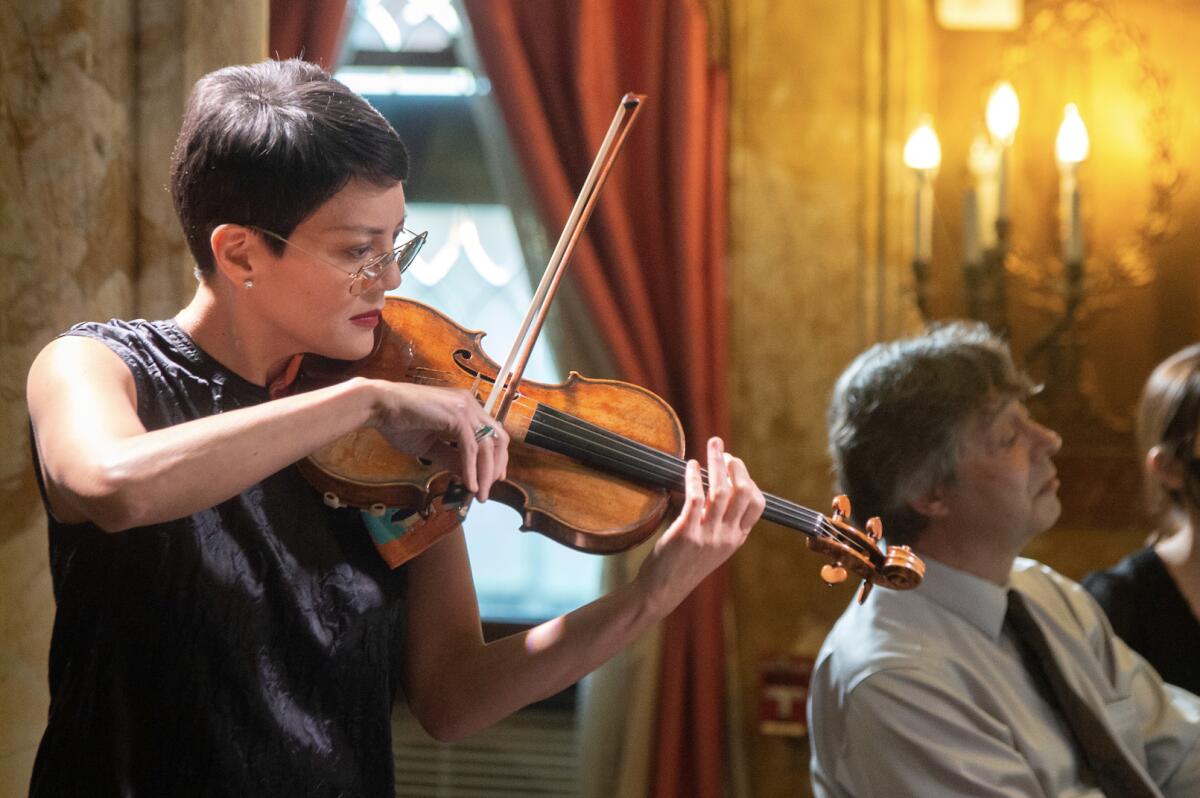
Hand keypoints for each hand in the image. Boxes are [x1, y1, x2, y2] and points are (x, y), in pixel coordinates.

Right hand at [365, 379, 508, 500]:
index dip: (497, 458)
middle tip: (487, 491)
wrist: (379, 406)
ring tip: (479, 494)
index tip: (493, 479)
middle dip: (496, 467)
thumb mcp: (431, 446)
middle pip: (499, 439)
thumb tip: (469, 476)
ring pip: (487, 446)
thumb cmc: (399, 423)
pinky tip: (468, 485)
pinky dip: (471, 469)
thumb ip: (452, 458)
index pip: (493, 434)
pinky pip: (470, 448)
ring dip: (485, 474)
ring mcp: (465, 407)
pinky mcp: (456, 414)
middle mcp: (470, 404)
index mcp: (466, 408)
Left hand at [635, 437, 764, 612]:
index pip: (757, 503)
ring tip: (711, 447)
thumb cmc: (685, 563)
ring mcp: (708, 536)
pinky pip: (695, 498)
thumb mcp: (713, 546)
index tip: (734, 465)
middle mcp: (726, 537)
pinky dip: (693, 477)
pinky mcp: (686, 534)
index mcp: (736, 538)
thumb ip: (722, 522)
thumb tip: (722, 486)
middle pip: (743, 492)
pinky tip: (689, 466)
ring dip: (716, 463)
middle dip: (735, 464)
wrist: (662, 589)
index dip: (748, 479)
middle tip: (722, 449)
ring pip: (721, 491)